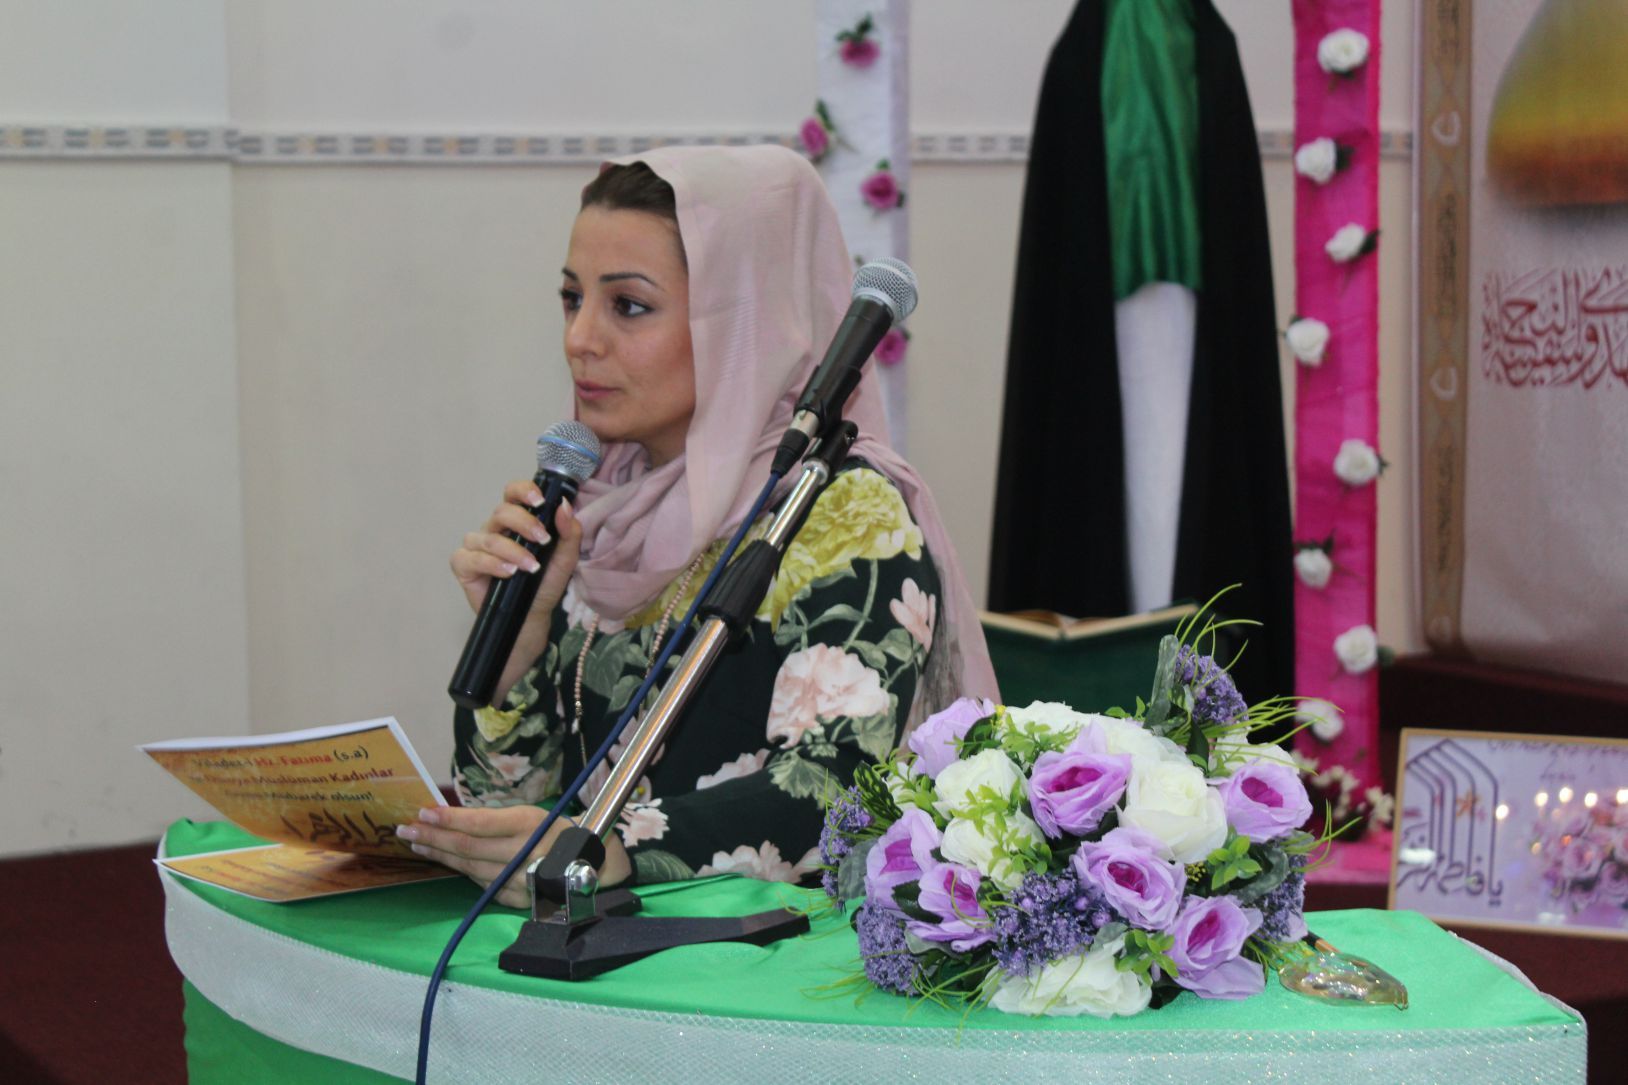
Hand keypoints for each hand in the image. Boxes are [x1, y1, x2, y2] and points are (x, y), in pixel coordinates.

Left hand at [397, 805, 629, 908]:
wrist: (594, 865)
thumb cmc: (557, 832)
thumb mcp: (532, 815)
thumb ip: (495, 820)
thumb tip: (450, 817)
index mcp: (529, 825)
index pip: (479, 824)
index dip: (447, 820)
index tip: (422, 813)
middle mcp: (525, 854)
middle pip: (468, 848)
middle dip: (432, 838)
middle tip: (405, 829)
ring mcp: (521, 880)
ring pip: (470, 869)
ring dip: (440, 856)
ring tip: (417, 843)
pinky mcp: (519, 900)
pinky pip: (483, 885)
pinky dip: (462, 872)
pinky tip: (445, 862)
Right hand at [450, 479, 583, 701]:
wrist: (531, 616)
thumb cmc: (544, 583)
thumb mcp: (565, 559)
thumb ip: (568, 532)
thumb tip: (564, 505)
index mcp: (516, 520)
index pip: (513, 493)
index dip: (523, 490)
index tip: (540, 501)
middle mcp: (494, 528)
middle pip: (501, 512)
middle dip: (524, 523)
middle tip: (543, 540)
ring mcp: (477, 546)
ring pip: (489, 537)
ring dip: (512, 550)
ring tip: (530, 567)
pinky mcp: (464, 566)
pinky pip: (471, 557)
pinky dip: (491, 563)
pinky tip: (508, 573)